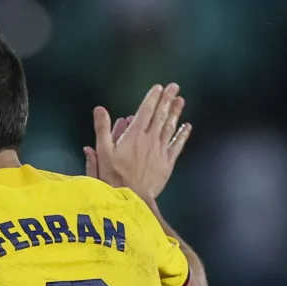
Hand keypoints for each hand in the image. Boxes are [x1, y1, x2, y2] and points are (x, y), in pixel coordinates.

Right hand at [90, 83, 191, 200]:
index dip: (152, 98)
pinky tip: (186, 127)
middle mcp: (149, 140)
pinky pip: (177, 146)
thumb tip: (99, 110)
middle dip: (167, 100)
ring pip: (169, 128)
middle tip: (174, 87)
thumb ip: (102, 129)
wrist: (131, 198)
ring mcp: (160, 151)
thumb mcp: (102, 152)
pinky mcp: (166, 163)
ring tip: (180, 101)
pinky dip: (182, 135)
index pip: (145, 111)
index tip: (158, 88)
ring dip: (175, 113)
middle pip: (160, 115)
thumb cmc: (113, 177)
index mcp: (134, 136)